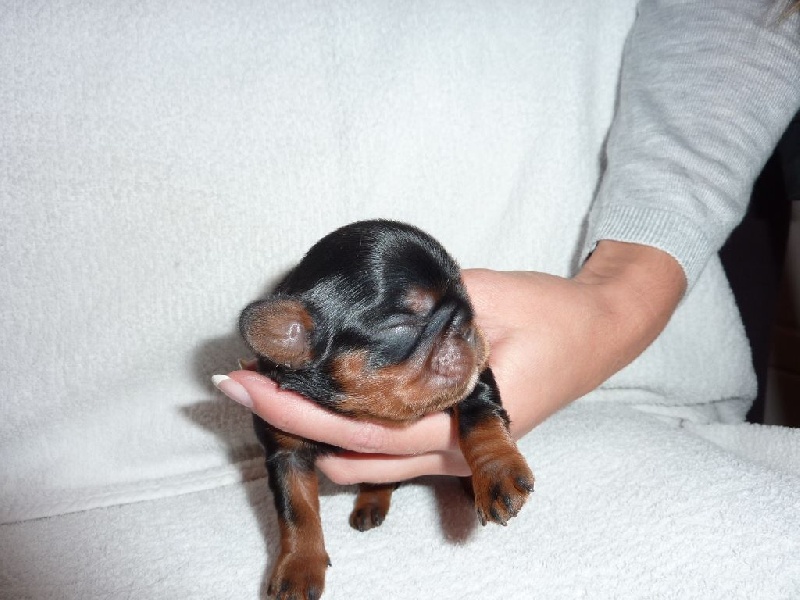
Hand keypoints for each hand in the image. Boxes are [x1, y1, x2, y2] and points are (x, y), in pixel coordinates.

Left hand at [215, 241, 685, 484]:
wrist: (597, 334)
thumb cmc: (551, 315)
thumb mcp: (488, 298)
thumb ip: (428, 309)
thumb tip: (364, 307)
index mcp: (464, 418)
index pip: (364, 426)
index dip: (301, 407)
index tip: (251, 380)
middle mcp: (453, 451)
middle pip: (354, 453)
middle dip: (293, 422)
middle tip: (240, 383)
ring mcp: (453, 456)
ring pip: (367, 463)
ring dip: (315, 432)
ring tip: (271, 392)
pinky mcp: (452, 445)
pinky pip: (387, 454)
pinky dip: (345, 435)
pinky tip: (318, 406)